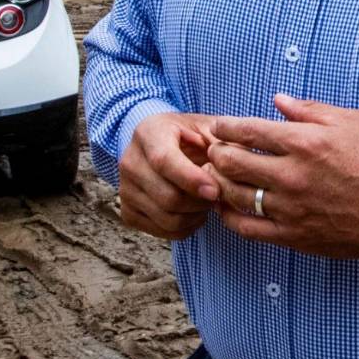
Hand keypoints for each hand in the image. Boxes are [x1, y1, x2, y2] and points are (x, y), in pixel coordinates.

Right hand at [118, 112, 221, 240]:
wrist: (163, 142)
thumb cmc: (191, 134)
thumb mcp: (208, 127)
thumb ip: (222, 143)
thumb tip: (233, 166)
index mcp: (148, 132)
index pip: (164, 161)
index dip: (191, 179)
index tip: (215, 191)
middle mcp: (130, 161)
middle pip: (167, 196)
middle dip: (200, 202)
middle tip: (218, 195)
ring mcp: (125, 188)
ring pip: (166, 218)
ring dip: (195, 215)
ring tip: (208, 202)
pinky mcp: (127, 211)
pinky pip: (160, 231)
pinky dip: (184, 228)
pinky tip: (194, 212)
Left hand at [207, 94, 358, 257]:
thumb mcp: (351, 122)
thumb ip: (310, 110)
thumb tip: (278, 101)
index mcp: (306, 143)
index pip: (249, 131)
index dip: (227, 127)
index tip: (219, 126)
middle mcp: (293, 175)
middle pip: (234, 163)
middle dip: (217, 153)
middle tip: (213, 150)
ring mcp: (291, 208)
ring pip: (236, 196)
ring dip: (218, 184)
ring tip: (215, 176)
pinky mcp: (295, 236)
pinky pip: (249, 229)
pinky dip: (231, 217)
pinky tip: (227, 208)